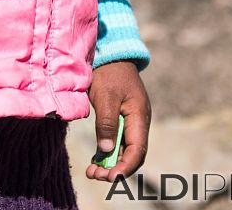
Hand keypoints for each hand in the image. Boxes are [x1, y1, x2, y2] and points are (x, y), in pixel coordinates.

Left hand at [85, 60, 150, 182]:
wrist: (109, 53)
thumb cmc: (108, 72)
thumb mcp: (105, 96)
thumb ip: (107, 122)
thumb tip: (107, 150)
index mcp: (139, 116)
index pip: (137, 150)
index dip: (125, 166)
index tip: (110, 177)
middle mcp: (138, 122)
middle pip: (131, 154)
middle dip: (115, 169)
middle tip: (96, 176)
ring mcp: (130, 120)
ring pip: (123, 149)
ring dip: (110, 163)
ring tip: (92, 172)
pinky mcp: (120, 118)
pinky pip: (117, 141)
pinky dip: (107, 152)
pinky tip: (95, 160)